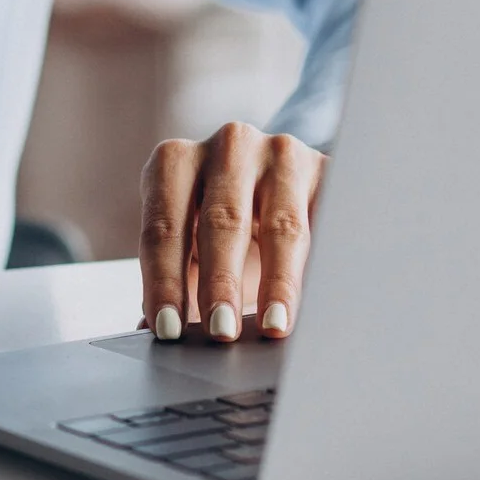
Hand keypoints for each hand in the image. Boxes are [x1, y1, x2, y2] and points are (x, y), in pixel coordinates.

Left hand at [138, 124, 325, 343]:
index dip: (164, 282)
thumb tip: (150, 330)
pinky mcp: (327, 170)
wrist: (282, 186)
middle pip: (221, 222)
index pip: (163, 228)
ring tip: (272, 326)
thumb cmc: (224, 227)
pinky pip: (329, 222)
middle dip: (220, 282)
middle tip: (220, 332)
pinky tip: (323, 300)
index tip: (167, 329)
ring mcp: (281, 152)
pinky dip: (324, 265)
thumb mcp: (192, 248)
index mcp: (175, 161)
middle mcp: (227, 146)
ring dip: (277, 281)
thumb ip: (174, 283)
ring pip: (281, 225)